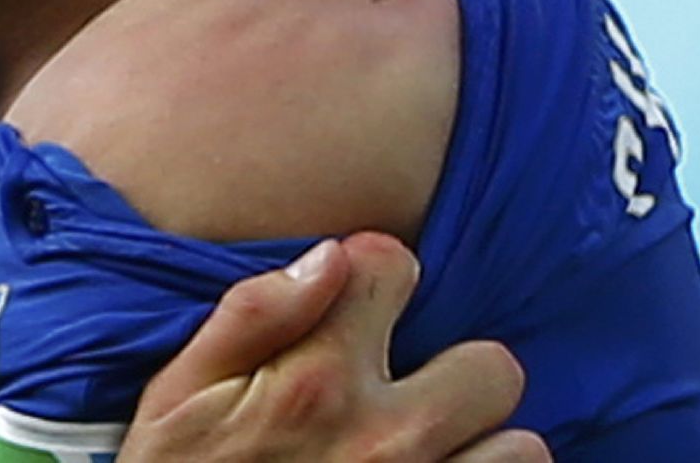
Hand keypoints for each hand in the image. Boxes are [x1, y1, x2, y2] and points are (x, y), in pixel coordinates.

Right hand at [117, 233, 550, 461]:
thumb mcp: (180, 397)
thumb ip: (253, 315)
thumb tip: (331, 255)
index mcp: (319, 383)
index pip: (394, 266)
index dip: (378, 273)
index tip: (362, 302)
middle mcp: (389, 439)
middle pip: (490, 366)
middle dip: (455, 371)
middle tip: (408, 396)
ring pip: (520, 448)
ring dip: (480, 446)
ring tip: (429, 455)